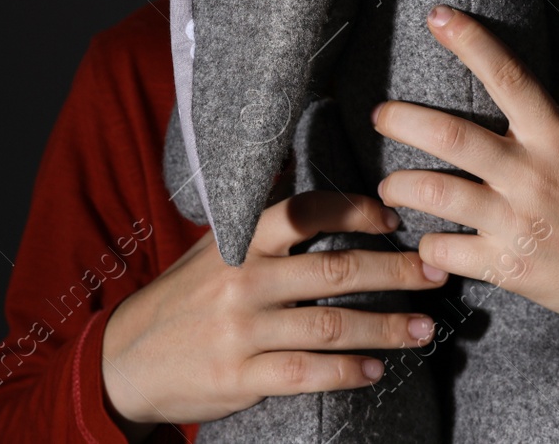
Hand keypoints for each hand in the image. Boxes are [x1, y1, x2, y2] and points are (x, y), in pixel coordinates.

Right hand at [99, 191, 448, 439]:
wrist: (123, 360)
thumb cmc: (182, 299)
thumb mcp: (211, 248)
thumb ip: (259, 222)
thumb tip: (309, 182)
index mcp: (239, 241)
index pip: (305, 212)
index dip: (355, 210)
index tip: (395, 216)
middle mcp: (242, 280)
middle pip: (333, 270)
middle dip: (394, 271)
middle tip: (435, 272)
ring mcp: (241, 331)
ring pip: (329, 325)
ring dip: (385, 327)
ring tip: (424, 329)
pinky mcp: (240, 377)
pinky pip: (306, 373)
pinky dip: (347, 372)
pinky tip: (376, 369)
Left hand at [373, 5, 558, 371]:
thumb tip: (548, 75)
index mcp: (557, 138)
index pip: (507, 77)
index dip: (470, 41)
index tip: (437, 16)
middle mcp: (531, 176)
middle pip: (448, 135)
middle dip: (401, 119)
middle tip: (379, 114)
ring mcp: (517, 224)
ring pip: (433, 193)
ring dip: (399, 185)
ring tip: (391, 183)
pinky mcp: (509, 269)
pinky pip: (444, 251)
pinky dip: (428, 244)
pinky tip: (428, 239)